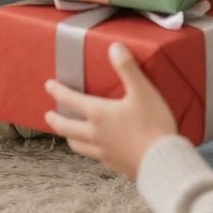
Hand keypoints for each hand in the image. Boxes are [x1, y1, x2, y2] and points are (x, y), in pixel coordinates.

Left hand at [45, 43, 177, 180]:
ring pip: (78, 145)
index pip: (70, 101)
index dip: (57, 92)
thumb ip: (127, 69)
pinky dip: (90, 150)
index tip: (49, 86)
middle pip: (67, 128)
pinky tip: (98, 149)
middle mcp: (96, 134)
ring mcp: (104, 152)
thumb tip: (114, 48)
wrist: (163, 161)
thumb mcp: (142, 91)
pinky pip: (95, 157)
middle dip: (55, 120)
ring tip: (69, 134)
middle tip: (48, 115)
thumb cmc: (153, 125)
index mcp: (99, 114)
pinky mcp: (115, 165)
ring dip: (69, 137)